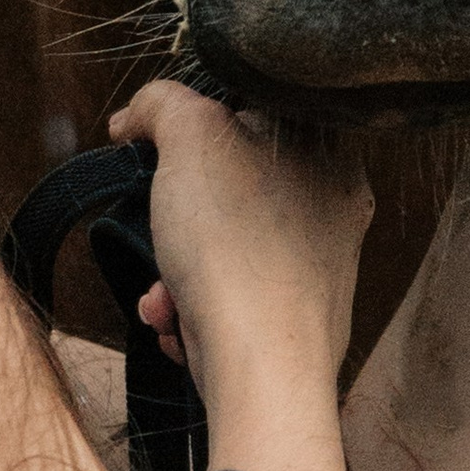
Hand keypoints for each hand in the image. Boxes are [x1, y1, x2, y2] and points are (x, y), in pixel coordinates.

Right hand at [108, 80, 370, 409]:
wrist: (261, 367)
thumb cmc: (239, 248)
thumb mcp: (191, 136)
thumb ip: (162, 103)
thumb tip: (137, 116)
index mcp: (331, 156)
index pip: (259, 114)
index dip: (200, 127)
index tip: (162, 149)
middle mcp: (332, 214)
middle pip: (230, 189)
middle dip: (176, 215)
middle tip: (159, 223)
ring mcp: (313, 273)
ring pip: (222, 248)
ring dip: (174, 267)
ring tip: (163, 290)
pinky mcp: (287, 323)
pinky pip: (225, 297)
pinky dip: (190, 308)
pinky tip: (175, 319)